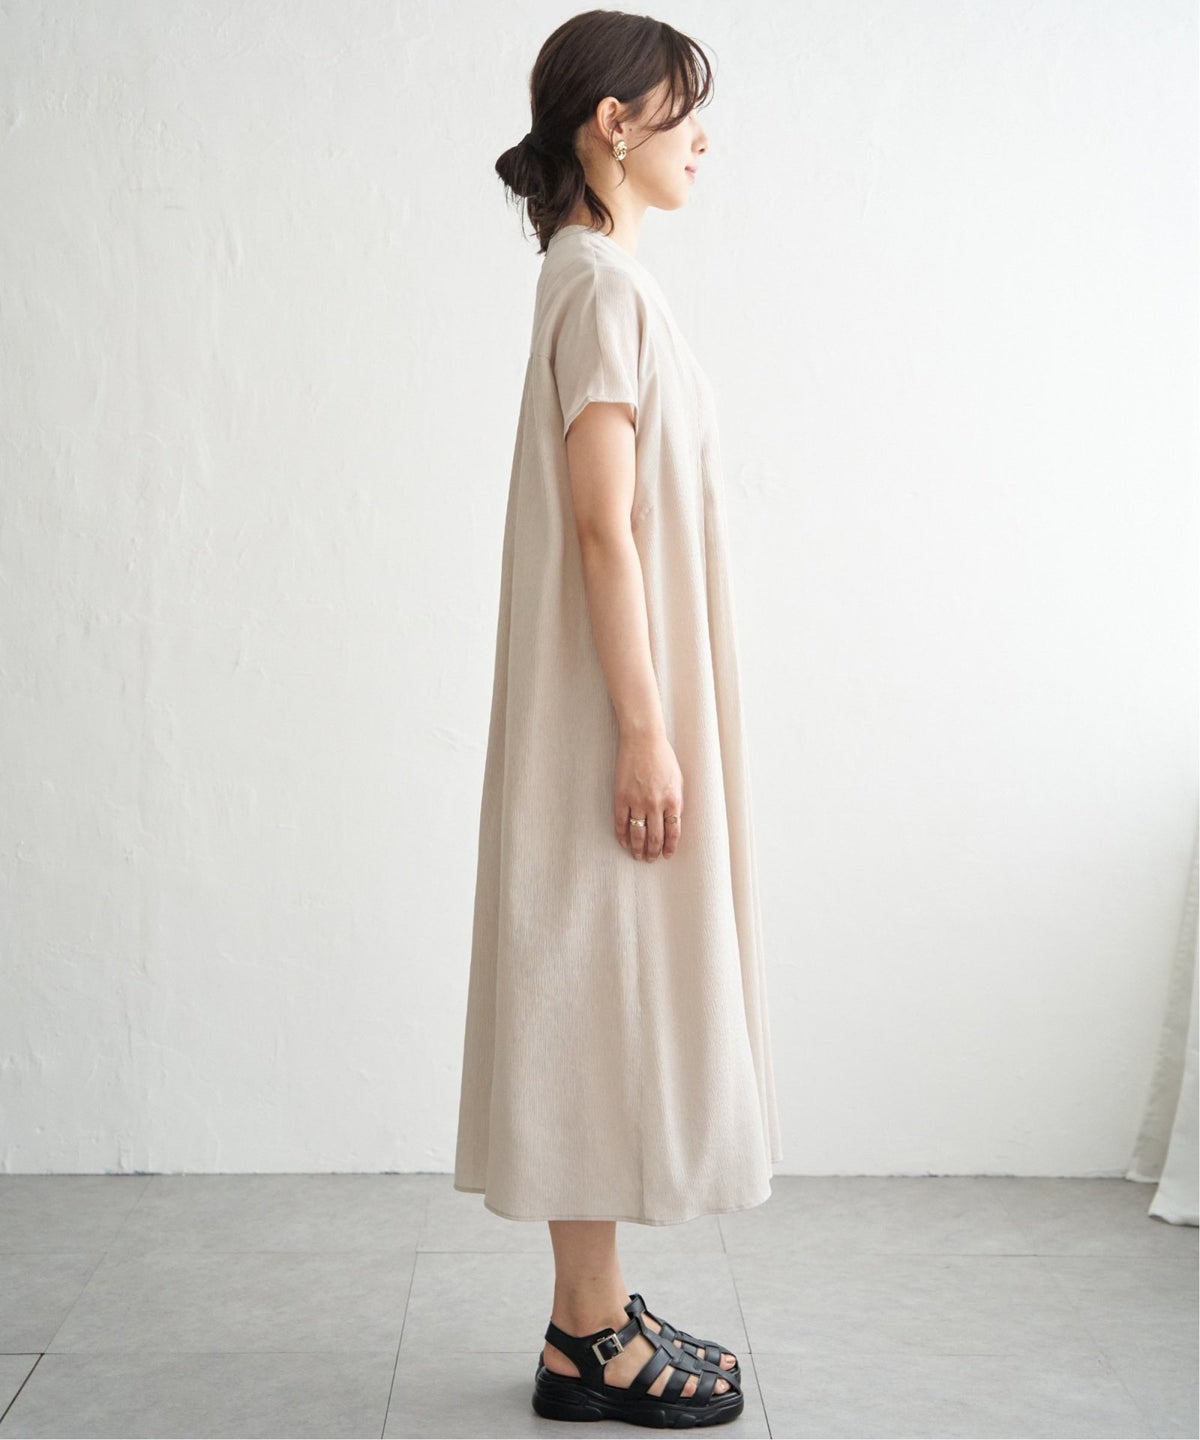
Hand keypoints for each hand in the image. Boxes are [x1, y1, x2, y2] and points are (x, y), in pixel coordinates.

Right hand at [614, 729, 682, 860]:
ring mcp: (637, 801)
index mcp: (673, 800)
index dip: (670, 847)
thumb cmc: (663, 757)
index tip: (667, 855)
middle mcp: (656, 804)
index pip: (673, 832)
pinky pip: (621, 822)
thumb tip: (673, 821)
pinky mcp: (621, 797)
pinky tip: (623, 842)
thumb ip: (676, 801)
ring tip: (638, 856)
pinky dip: (622, 835)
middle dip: (654, 852)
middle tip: (651, 859)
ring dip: (638, 848)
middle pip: (655, 837)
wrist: (643, 740)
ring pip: (638, 834)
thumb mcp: (678, 780)